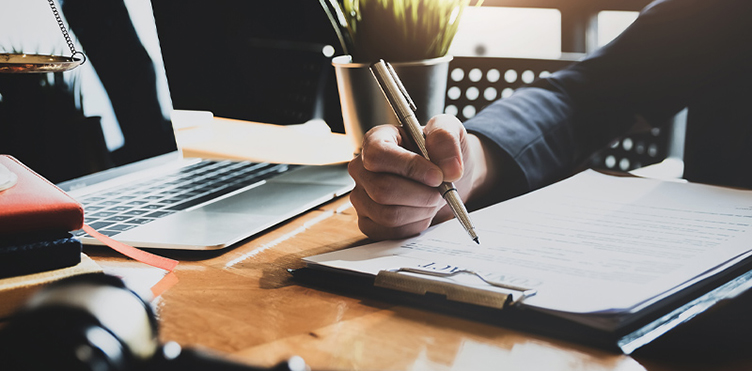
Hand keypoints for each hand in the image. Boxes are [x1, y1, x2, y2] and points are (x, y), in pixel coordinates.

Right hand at [348, 114, 494, 239]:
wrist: (445, 176)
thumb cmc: (440, 152)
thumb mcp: (449, 130)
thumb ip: (446, 139)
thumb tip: (449, 168)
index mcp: (376, 140)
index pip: (378, 155)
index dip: (409, 167)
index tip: (437, 175)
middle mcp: (362, 169)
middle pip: (382, 190)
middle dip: (421, 194)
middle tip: (441, 191)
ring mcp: (362, 198)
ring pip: (388, 215)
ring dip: (421, 210)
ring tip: (433, 199)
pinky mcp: (369, 222)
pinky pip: (390, 232)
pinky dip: (414, 225)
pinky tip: (423, 211)